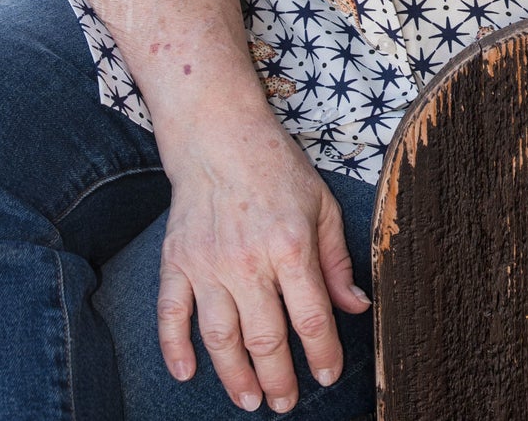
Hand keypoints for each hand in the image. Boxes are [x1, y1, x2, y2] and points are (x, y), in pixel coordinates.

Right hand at [156, 113, 370, 411]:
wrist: (220, 135)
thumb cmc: (276, 167)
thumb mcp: (321, 204)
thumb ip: (336, 260)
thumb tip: (356, 307)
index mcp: (290, 246)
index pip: (311, 318)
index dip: (324, 353)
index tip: (328, 375)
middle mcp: (248, 261)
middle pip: (265, 337)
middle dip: (279, 378)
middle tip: (285, 403)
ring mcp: (207, 264)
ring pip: (220, 337)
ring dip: (234, 375)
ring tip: (249, 399)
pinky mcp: (176, 262)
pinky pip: (171, 315)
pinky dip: (174, 349)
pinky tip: (187, 373)